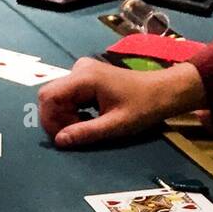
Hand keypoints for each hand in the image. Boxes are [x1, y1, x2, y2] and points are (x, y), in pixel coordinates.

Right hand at [40, 58, 207, 148]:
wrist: (164, 91)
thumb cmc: (143, 107)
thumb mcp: (115, 125)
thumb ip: (86, 132)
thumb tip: (59, 141)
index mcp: (84, 77)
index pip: (48, 96)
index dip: (50, 119)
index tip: (64, 137)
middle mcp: (79, 69)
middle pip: (51, 96)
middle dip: (57, 119)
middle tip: (74, 135)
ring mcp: (82, 71)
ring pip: (58, 97)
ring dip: (65, 116)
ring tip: (85, 128)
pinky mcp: (86, 77)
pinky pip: (68, 95)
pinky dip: (72, 110)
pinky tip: (88, 119)